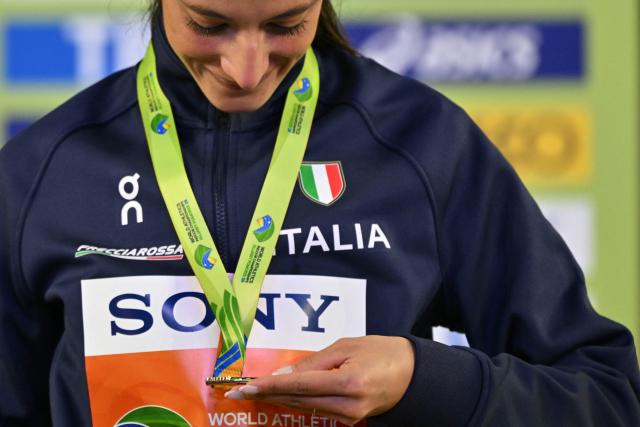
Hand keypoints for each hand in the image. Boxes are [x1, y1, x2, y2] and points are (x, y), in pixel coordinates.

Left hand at [224, 335, 414, 425]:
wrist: (412, 374)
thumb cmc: (380, 352)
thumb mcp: (346, 347)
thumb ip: (314, 362)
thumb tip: (283, 375)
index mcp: (347, 382)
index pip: (298, 386)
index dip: (269, 386)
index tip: (245, 386)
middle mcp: (346, 406)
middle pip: (296, 401)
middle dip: (266, 395)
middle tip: (238, 391)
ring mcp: (348, 418)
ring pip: (303, 407)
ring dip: (277, 399)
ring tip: (252, 392)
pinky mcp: (349, 421)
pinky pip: (316, 409)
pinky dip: (295, 402)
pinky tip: (279, 396)